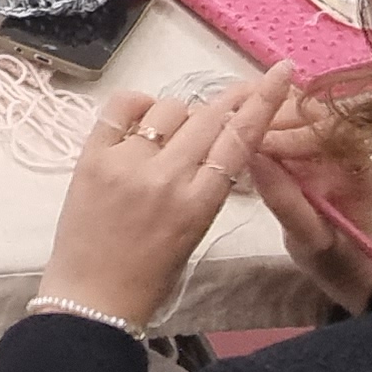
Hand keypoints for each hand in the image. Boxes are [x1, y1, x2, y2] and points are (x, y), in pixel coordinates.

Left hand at [36, 68, 293, 326]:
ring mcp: (126, 163)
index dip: (264, 101)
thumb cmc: (151, 274)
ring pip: (169, 107)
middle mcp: (166, 176)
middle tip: (237, 92)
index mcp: (199, 203)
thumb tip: (217, 135)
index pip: (240, 139)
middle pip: (209, 116)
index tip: (279, 72)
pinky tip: (142, 116)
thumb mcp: (196, 231)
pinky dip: (137, 104)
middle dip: (229, 99)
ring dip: (180, 113)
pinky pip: (121, 107)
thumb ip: (209, 184)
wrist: (92, 298)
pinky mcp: (92, 156)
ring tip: (173, 134)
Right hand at [248, 84, 371, 312]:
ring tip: (238, 129)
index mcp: (365, 168)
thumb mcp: (311, 239)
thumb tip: (253, 157)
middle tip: (241, 134)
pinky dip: (267, 120)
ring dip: (269, 115)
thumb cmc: (334, 257)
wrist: (345, 262)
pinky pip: (293, 117)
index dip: (296, 136)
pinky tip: (244, 129)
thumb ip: (286, 202)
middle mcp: (355, 145)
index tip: (259, 148)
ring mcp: (335, 139)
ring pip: (303, 108)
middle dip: (278, 120)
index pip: (335, 134)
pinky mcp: (315, 139)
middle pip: (318, 112)